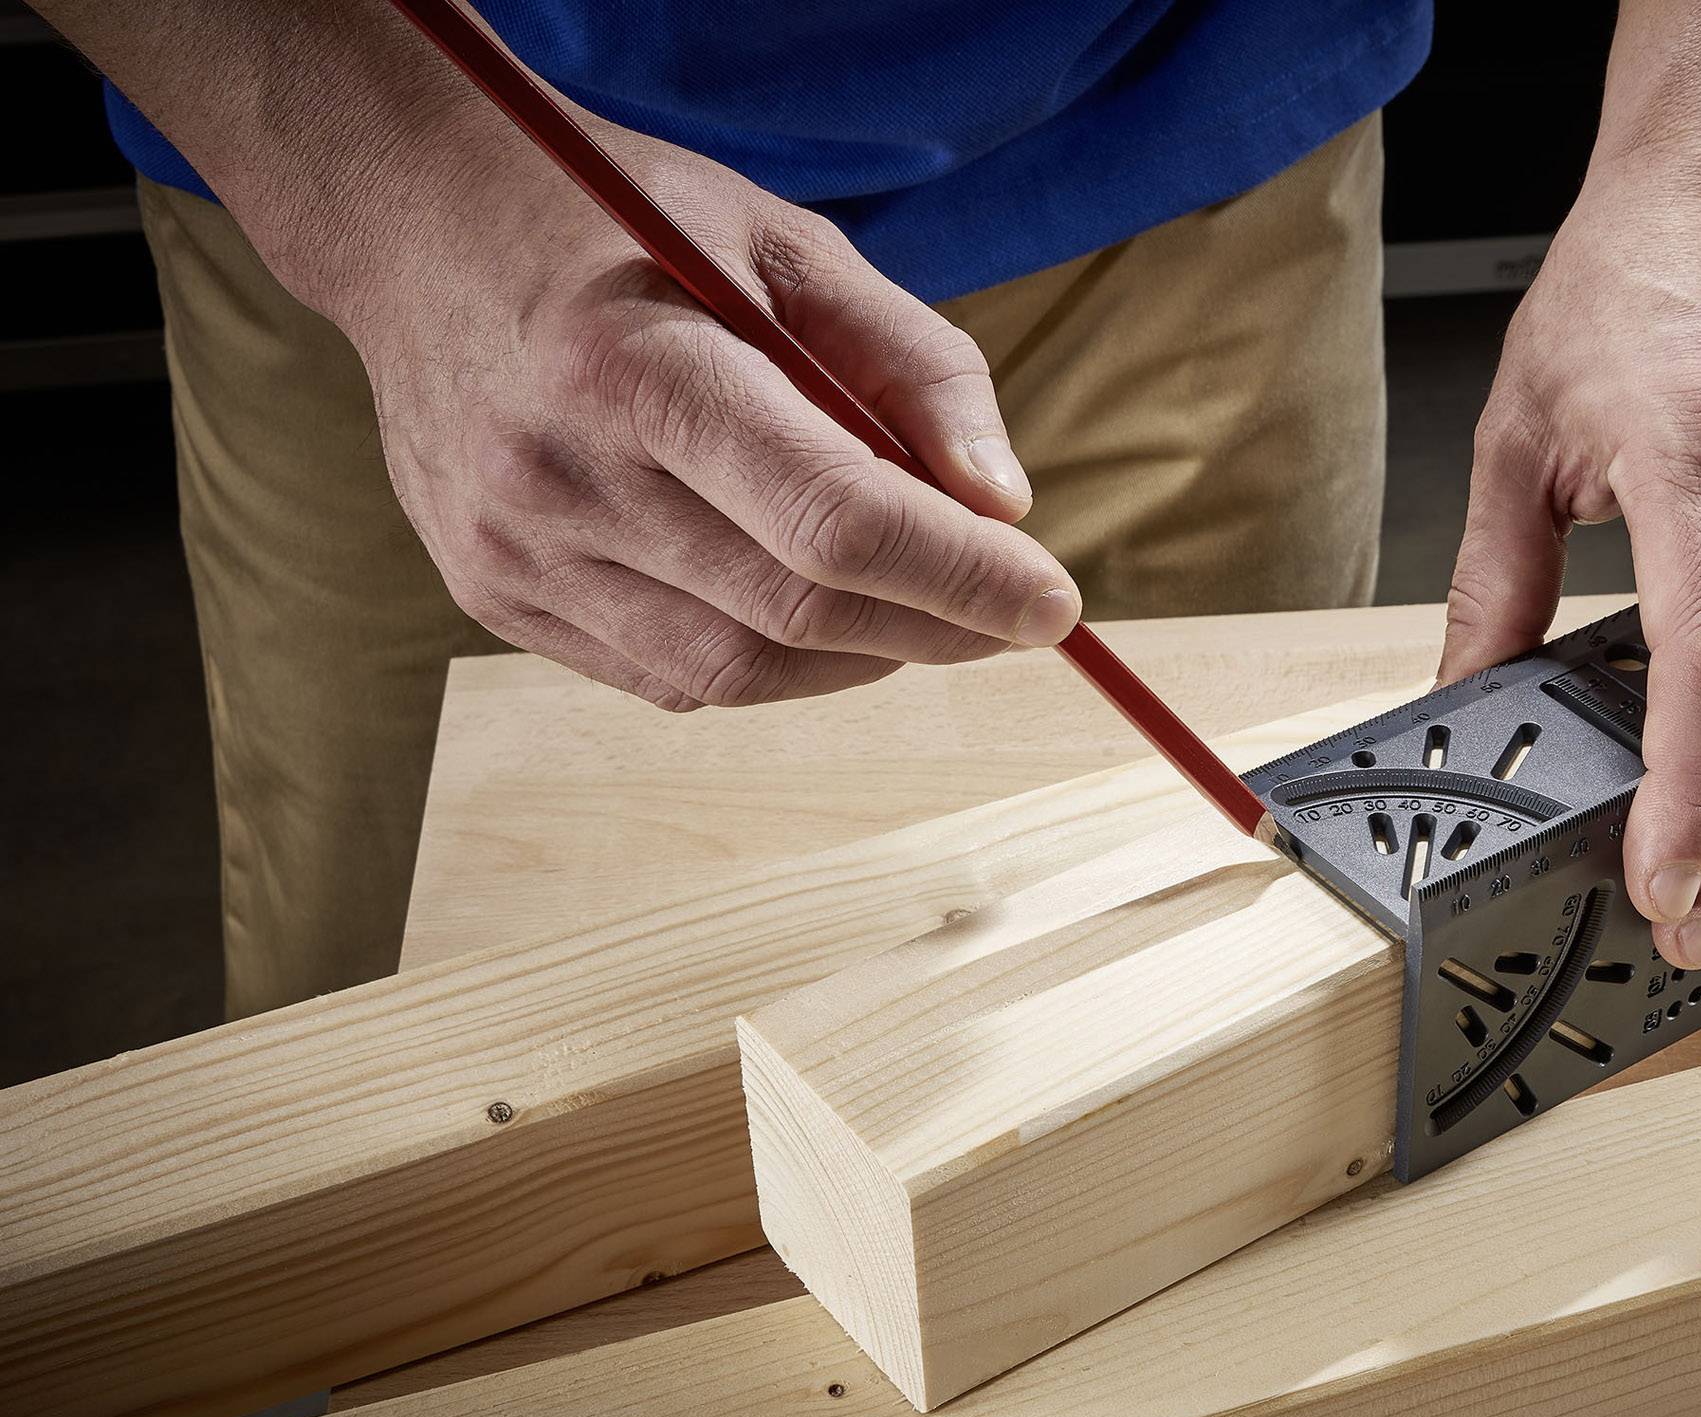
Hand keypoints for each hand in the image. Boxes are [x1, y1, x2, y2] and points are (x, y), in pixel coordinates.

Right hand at [302, 105, 1078, 709]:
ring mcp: (513, 551)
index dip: (962, 580)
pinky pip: (673, 678)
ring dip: (859, 654)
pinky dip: (769, 660)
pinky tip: (798, 602)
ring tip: (910, 599)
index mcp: (635, 369)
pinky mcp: (494, 597)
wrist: (416, 225)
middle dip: (936, 627)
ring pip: (740, 672)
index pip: (834, 524)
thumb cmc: (624, 226)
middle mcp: (558, 476)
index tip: (1055, 604)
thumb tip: (1003, 507)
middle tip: (1011, 611)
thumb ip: (912, 364)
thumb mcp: (786, 246)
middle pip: (797, 613)